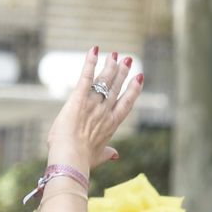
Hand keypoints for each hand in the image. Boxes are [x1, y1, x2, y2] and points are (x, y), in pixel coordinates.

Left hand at [45, 47, 143, 172]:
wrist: (71, 158)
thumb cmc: (83, 161)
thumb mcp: (98, 157)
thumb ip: (107, 153)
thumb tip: (115, 155)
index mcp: (112, 125)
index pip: (126, 103)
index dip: (134, 89)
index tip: (139, 78)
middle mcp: (105, 111)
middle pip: (116, 87)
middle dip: (122, 73)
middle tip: (127, 60)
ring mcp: (93, 103)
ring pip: (104, 80)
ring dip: (109, 66)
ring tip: (114, 55)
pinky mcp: (79, 98)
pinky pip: (86, 77)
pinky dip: (90, 63)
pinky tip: (94, 50)